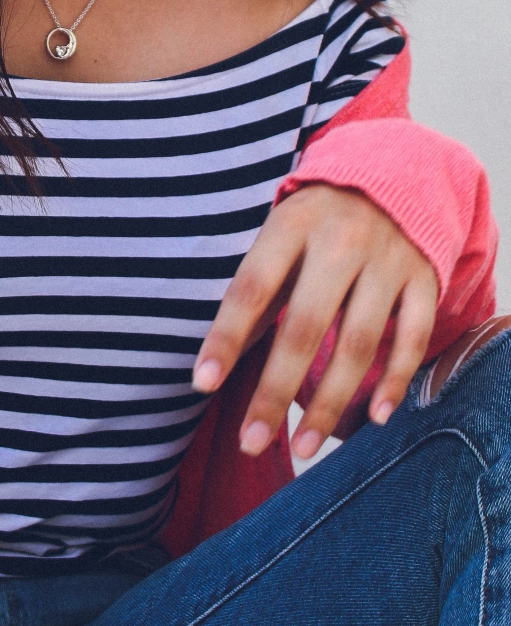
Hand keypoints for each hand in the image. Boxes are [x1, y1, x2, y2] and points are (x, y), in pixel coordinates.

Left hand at [192, 184, 438, 459]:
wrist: (391, 178)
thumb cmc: (314, 223)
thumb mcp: (277, 239)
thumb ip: (255, 296)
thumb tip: (215, 363)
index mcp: (291, 225)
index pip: (252, 288)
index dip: (226, 337)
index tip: (202, 384)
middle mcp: (340, 242)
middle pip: (306, 327)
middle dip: (276, 391)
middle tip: (251, 441)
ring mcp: (387, 261)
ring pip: (359, 342)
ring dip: (329, 402)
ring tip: (303, 447)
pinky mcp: (424, 279)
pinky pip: (413, 338)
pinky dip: (394, 381)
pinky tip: (372, 418)